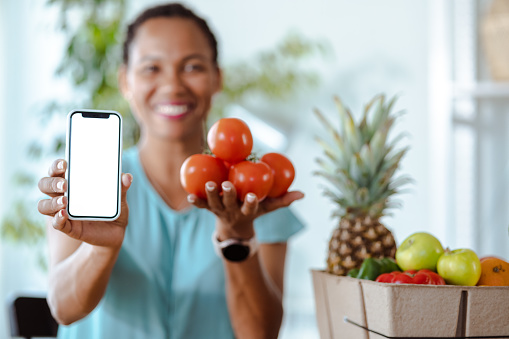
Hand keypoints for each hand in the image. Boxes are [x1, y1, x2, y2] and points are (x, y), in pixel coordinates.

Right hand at [37, 159, 132, 248]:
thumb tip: (127, 177)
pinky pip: (56, 224)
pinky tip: (64, 215)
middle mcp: (63, 195)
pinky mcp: (68, 227)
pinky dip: (57, 219)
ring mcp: (63, 211)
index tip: (64, 163)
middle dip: (51, 183)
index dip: (56, 165)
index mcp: (73, 182)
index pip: (57, 170)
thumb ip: (121, 187)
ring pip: (44, 205)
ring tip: (65, 201)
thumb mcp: (119, 197)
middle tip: (65, 184)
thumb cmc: (113, 208)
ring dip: (51, 202)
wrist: (115, 232)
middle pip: (45, 184)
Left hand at [188, 181, 303, 239]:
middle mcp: (232, 211)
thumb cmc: (254, 210)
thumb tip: (303, 193)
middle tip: (226, 185)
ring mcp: (219, 210)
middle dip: (227, 195)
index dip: (251, 202)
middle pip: (229, 204)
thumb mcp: (269, 207)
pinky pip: (200, 205)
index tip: (252, 196)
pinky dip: (195, 201)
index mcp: (247, 210)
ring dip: (210, 194)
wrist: (234, 227)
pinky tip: (188, 194)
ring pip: (213, 203)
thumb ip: (284, 200)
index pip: (250, 207)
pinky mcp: (208, 208)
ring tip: (208, 184)